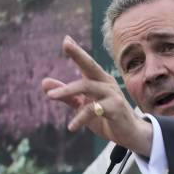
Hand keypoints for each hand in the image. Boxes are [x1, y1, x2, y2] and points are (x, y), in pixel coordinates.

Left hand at [42, 35, 152, 156]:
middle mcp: (106, 83)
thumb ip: (66, 95)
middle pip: (91, 65)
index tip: (66, 38)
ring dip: (67, 90)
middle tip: (66, 44)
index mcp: (99, 80)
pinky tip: (71, 127)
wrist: (130, 134)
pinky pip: (94, 110)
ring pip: (87, 86)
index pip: (86, 63)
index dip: (77, 51)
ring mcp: (112, 94)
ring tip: (50, 96)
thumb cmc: (106, 117)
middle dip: (78, 54)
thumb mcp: (82, 106)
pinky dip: (80, 118)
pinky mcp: (116, 108)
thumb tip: (44, 83)